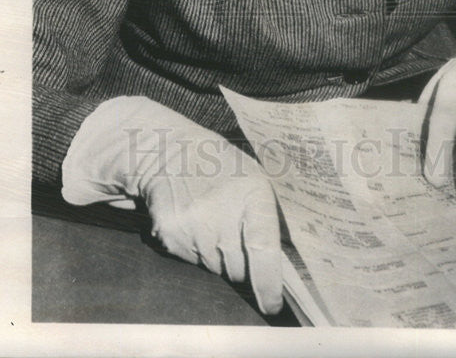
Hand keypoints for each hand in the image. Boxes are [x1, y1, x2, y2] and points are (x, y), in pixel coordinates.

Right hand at [139, 132, 282, 313]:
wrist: (169, 152)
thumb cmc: (221, 166)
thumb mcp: (255, 178)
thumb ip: (269, 216)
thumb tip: (286, 263)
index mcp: (252, 193)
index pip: (263, 248)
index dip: (268, 283)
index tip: (272, 305)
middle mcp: (222, 212)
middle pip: (238, 269)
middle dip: (242, 265)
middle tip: (235, 235)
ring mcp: (193, 225)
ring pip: (215, 268)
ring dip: (218, 256)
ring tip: (213, 221)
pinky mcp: (170, 235)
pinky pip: (191, 261)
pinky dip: (196, 251)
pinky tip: (195, 223)